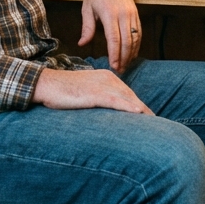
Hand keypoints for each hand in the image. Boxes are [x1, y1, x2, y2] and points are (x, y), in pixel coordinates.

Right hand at [31, 67, 152, 113]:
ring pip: (127, 100)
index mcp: (107, 77)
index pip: (129, 94)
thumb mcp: (86, 92)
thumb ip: (99, 97)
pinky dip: (128, 107)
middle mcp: (108, 79)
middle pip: (131, 97)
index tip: (150, 119)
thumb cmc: (63, 91)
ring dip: (142, 111)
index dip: (140, 107)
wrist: (46, 84)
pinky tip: (139, 113)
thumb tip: (108, 112)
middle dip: (145, 111)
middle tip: (158, 125)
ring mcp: (101, 85)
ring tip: (155, 124)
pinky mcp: (94, 94)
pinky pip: (115, 101)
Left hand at [80, 0, 141, 71]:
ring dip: (131, 53)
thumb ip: (87, 28)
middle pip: (127, 41)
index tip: (114, 66)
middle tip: (120, 70)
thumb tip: (82, 44)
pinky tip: (132, 53)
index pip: (114, 39)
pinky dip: (137, 44)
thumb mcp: (86, 9)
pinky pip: (139, 31)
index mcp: (109, 13)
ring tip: (126, 65)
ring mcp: (131, 13)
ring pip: (135, 38)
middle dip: (124, 58)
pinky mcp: (136, 12)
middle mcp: (123, 14)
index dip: (115, 55)